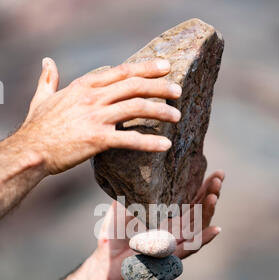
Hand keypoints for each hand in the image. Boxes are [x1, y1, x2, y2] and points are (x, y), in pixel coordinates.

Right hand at [16, 57, 181, 174]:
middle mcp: (93, 97)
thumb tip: (47, 62)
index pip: (122, 71)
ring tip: (177, 116)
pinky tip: (164, 146)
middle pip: (135, 85)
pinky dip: (150, 142)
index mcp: (84, 86)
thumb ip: (49, 80)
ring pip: (137, 107)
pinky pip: (130, 139)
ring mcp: (96, 117)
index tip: (164, 66)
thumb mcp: (42, 98)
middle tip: (179, 91)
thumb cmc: (37, 126)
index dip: (146, 67)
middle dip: (160, 86)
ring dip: (161, 111)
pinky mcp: (97, 139)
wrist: (31, 150)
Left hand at [93, 169, 224, 279]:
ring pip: (198, 225)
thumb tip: (136, 166)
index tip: (213, 171)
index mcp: (166, 215)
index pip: (189, 198)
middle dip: (210, 192)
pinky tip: (216, 229)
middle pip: (198, 208)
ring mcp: (174, 242)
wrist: (107, 261)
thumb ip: (133, 191)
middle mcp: (174, 228)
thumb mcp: (122, 207)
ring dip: (209, 210)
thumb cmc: (114, 236)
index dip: (201, 185)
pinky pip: (191, 248)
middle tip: (219, 176)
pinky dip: (204, 239)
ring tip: (215, 194)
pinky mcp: (170, 256)